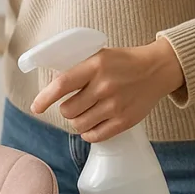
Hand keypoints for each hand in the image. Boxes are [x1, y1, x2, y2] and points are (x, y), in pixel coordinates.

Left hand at [31, 37, 185, 142]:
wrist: (158, 69)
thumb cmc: (124, 63)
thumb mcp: (99, 57)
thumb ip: (78, 70)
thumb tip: (50, 88)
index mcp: (95, 66)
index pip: (62, 85)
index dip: (45, 98)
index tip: (36, 108)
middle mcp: (105, 86)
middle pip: (68, 111)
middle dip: (67, 111)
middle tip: (75, 105)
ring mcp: (115, 105)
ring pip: (79, 125)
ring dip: (77, 122)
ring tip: (85, 114)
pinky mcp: (125, 120)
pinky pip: (95, 136)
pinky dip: (88, 134)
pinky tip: (92, 126)